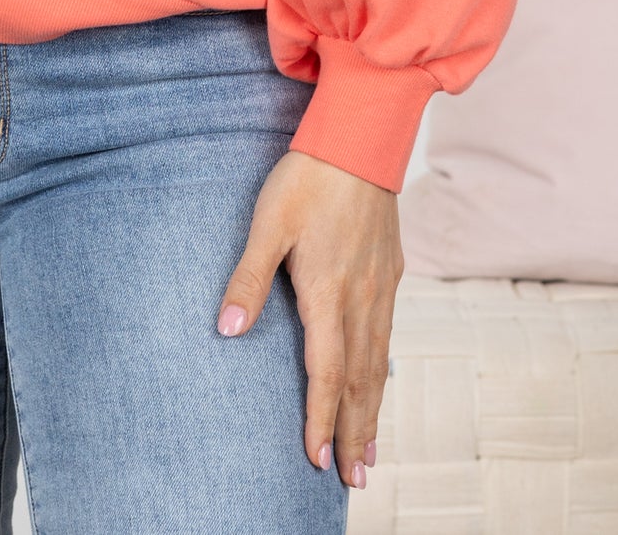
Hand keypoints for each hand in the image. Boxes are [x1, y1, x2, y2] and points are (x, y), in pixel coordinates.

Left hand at [216, 147, 402, 490]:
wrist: (361, 138)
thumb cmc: (307, 178)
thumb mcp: (267, 223)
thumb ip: (248, 279)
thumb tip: (227, 332)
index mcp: (327, 293)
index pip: (325, 373)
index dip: (321, 420)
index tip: (316, 460)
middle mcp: (360, 299)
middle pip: (359, 382)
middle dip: (355, 434)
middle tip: (354, 480)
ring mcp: (380, 287)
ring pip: (379, 363)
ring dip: (373, 411)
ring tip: (371, 452)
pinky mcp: (391, 271)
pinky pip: (388, 336)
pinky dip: (384, 372)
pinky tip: (380, 382)